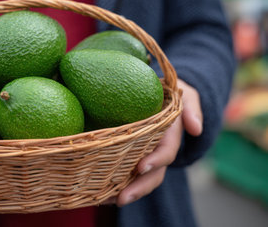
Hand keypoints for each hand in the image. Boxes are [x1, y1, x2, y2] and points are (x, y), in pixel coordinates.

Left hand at [103, 79, 202, 205]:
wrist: (160, 96)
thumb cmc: (170, 93)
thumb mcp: (185, 96)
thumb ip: (192, 108)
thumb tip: (196, 129)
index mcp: (169, 137)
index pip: (165, 152)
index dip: (155, 160)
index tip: (141, 167)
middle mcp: (157, 151)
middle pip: (152, 174)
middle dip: (139, 188)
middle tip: (122, 198)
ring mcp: (145, 156)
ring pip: (139, 179)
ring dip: (125, 192)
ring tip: (105, 201)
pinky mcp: (131, 156)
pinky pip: (125, 174)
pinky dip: (113, 186)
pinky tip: (98, 195)